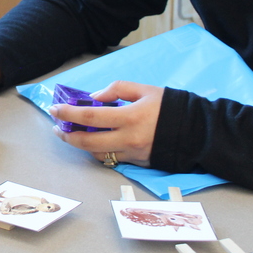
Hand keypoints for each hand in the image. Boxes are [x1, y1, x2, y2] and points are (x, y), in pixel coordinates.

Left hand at [49, 80, 163, 166]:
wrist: (198, 132)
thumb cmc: (170, 106)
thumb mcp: (144, 90)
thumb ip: (116, 90)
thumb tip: (94, 98)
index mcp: (130, 117)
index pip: (89, 117)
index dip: (67, 114)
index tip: (54, 109)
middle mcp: (129, 139)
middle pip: (87, 143)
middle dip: (66, 136)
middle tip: (57, 127)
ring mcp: (134, 154)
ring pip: (98, 154)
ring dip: (80, 145)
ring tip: (71, 134)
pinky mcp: (139, 163)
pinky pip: (113, 159)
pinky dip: (99, 150)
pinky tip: (93, 141)